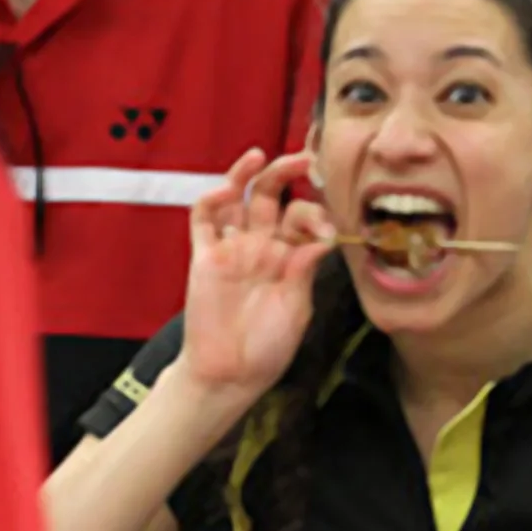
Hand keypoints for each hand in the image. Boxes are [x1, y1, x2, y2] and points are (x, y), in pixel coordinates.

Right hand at [177, 148, 335, 394]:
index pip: (303, 217)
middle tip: (306, 159)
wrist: (229, 375)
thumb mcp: (298, 307)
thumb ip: (306, 270)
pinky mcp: (205, 256)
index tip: (327, 229)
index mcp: (290, 256)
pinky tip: (226, 191)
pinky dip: (212, 200)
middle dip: (289, 172)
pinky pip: (204, 219)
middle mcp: (262, 246)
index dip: (317, 214)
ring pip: (238, 197)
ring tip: (260, 156)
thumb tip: (324, 237)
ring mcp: (233, 248)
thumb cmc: (267, 348)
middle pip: (273, 196)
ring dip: (247, 173)